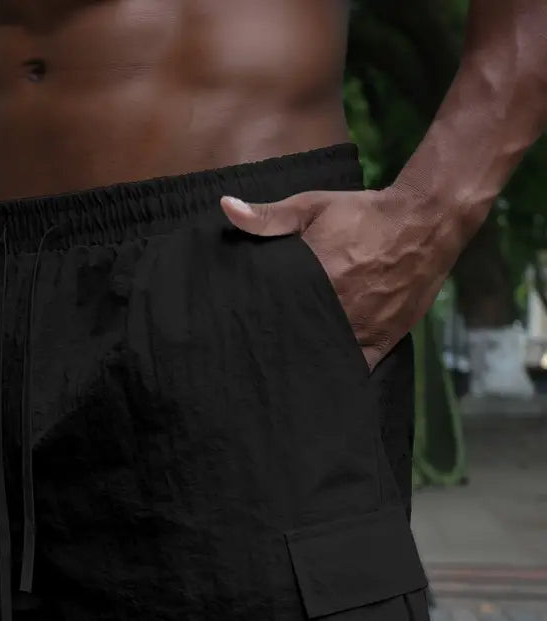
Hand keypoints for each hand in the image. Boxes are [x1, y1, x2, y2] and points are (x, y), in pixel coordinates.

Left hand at [220, 186, 455, 369]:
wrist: (424, 221)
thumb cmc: (363, 214)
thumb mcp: (312, 206)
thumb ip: (268, 216)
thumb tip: (226, 207)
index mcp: (315, 280)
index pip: (274, 316)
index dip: (258, 328)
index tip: (243, 336)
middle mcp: (337, 310)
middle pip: (297, 341)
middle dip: (280, 349)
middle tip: (261, 358)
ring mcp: (360, 329)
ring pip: (324, 359)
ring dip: (307, 365)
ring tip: (285, 377)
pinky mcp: (382, 340)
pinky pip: (357, 370)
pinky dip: (340, 376)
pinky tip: (322, 385)